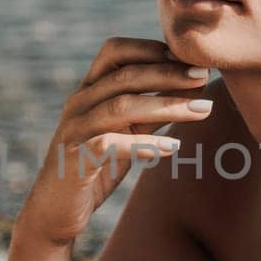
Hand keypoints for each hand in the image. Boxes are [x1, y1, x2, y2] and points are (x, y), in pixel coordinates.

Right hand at [17, 36, 212, 245]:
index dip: (151, 49)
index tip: (189, 58)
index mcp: (88, 90)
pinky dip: (144, 144)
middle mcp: (78, 103)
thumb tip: (194, 89)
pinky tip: (172, 147)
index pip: (115, 52)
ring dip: (166, 105)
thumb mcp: (127, 133)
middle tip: (204, 77)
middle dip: (168, 74)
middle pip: (125, 76)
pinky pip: (110, 144)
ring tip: (202, 110)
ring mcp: (74, 129)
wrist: (55, 211)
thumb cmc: (95, 167)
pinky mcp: (75, 158)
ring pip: (120, 106)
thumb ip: (152, 111)